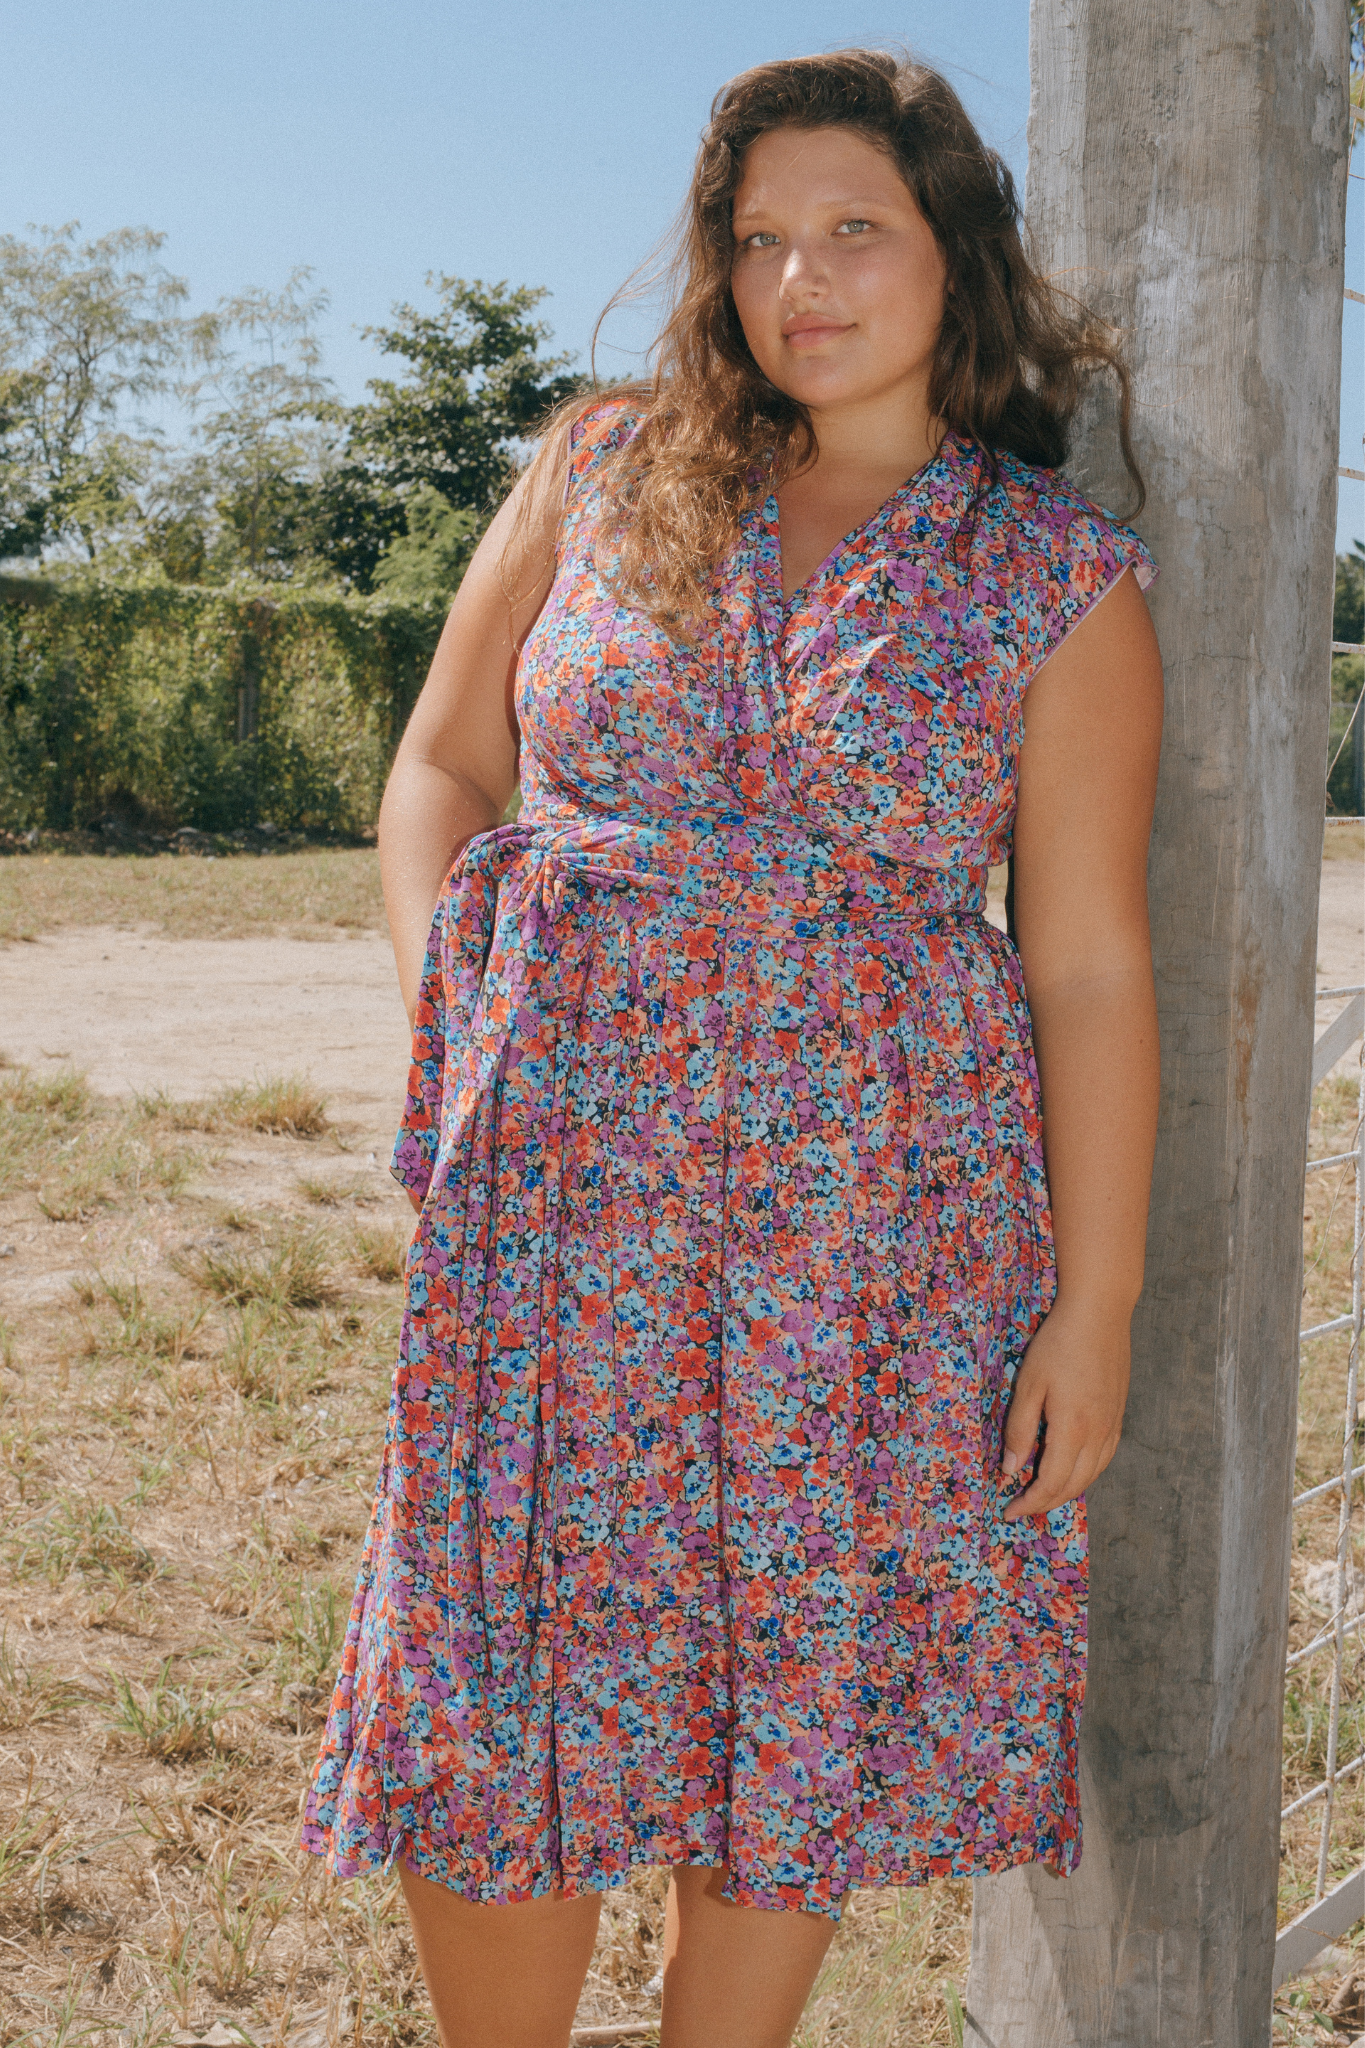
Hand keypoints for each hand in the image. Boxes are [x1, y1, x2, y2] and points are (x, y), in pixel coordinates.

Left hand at [1000, 1295, 1130, 1522]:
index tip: (1009, 1511)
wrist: (1100, 1313)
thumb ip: (1019, 1430)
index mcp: (1073, 1429)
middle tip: (1021, 1508)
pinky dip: (1086, 1474)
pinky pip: (1104, 1457)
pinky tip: (1072, 1470)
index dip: (1030, 1503)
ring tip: (1042, 1496)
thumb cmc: (1058, 1344)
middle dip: (1046, 1503)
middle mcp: (1098, 1433)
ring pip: (1092, 1475)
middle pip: (1073, 1486)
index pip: (1051, 1483)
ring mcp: (1113, 1424)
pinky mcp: (1118, 1414)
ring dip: (1067, 1492)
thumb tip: (1010, 1470)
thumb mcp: (1028, 1384)